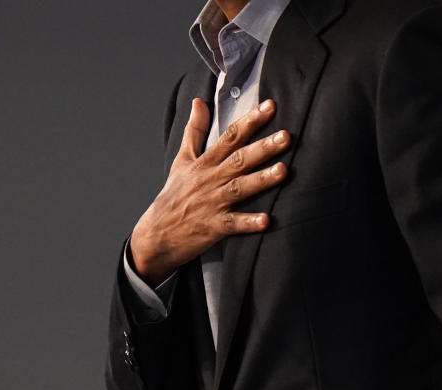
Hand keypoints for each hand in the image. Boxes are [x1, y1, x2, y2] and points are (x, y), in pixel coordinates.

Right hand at [130, 98, 289, 285]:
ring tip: (283, 170)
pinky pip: (233, 224)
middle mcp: (210, 180)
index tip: (270, 106)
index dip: (250, 121)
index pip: (230, 137)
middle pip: (239, 160)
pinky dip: (248, 223)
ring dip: (261, 180)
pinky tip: (266, 220)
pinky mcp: (213, 227)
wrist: (156, 234)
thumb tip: (198, 102)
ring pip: (239, 188)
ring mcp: (212, 204)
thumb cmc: (173, 197)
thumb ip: (194, 131)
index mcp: (205, 163)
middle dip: (262, 148)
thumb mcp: (181, 160)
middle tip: (285, 136)